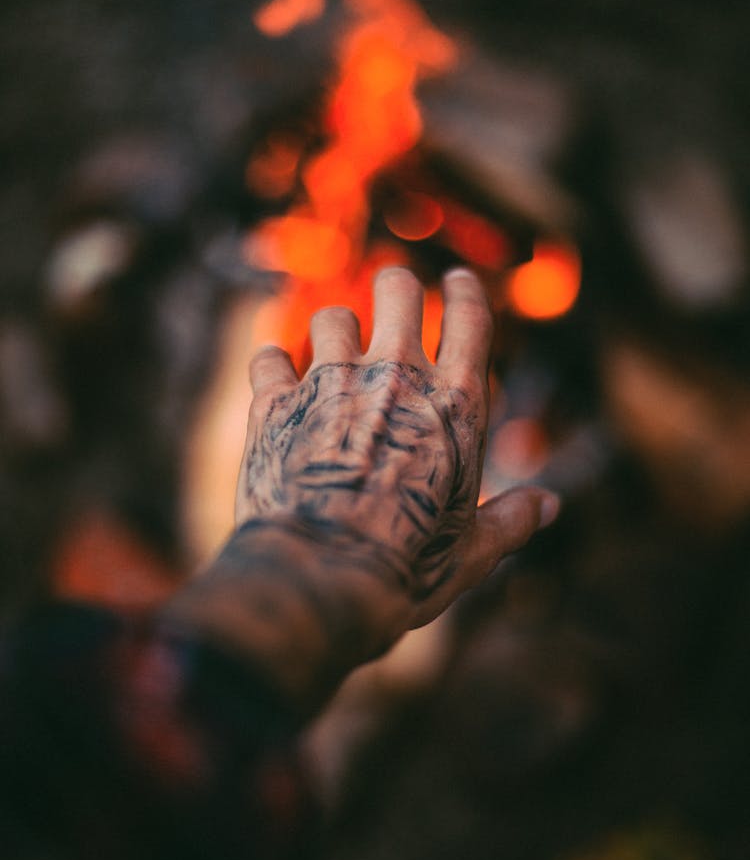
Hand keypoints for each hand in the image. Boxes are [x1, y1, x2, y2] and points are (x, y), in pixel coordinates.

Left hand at [236, 266, 558, 646]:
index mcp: (454, 405)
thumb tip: (550, 506)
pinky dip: (272, 365)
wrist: (321, 579)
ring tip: (332, 348)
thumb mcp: (473, 552)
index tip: (457, 279)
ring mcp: (331, 384)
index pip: (470, 320)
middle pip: (397, 290)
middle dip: (395, 287)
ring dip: (333, 330)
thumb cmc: (406, 568)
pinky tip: (275, 375)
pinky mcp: (275, 403)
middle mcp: (395, 378)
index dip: (465, 291)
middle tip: (391, 295)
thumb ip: (511, 520)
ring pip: (330, 317)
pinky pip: (268, 358)